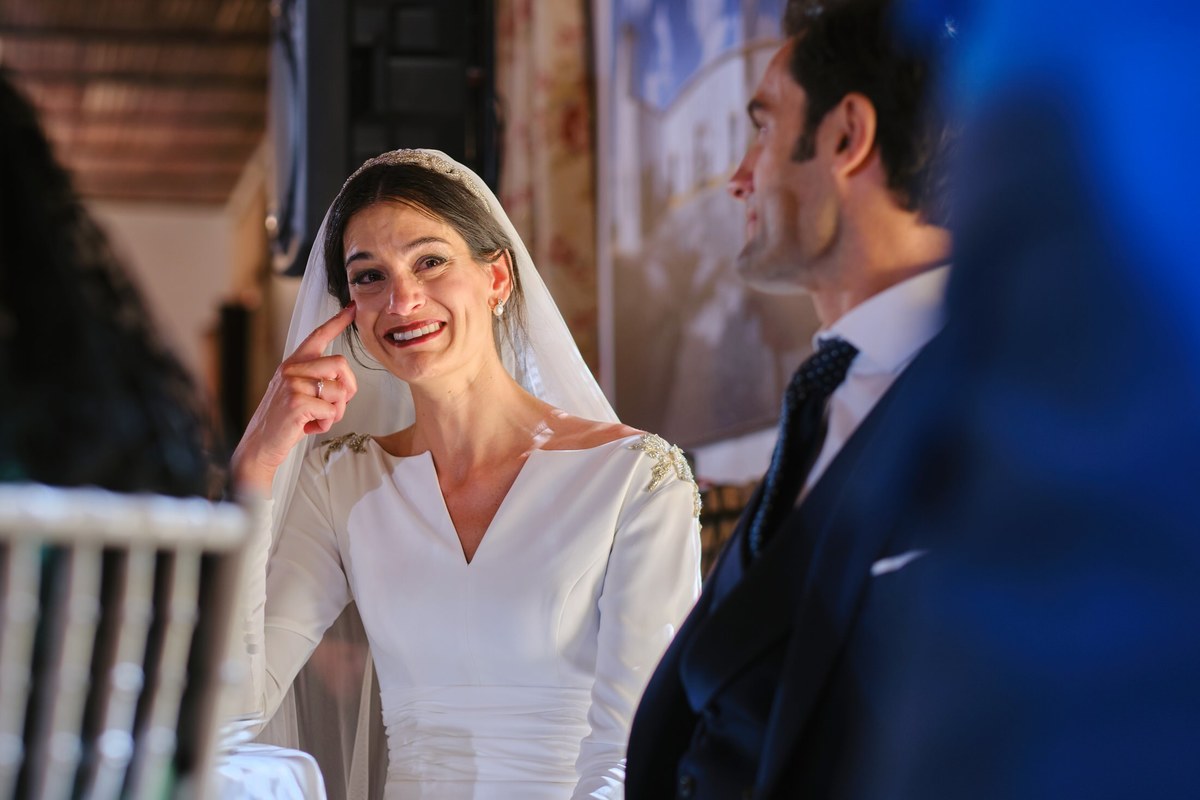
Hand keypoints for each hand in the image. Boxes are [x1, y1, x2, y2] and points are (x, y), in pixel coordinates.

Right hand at [232, 303, 358, 491]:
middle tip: (336, 406)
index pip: (317, 336)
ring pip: (339, 391)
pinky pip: (331, 411)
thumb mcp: (296, 393)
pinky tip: (310, 427)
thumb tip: (344, 382)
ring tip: (317, 418)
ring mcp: (293, 384)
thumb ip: (316, 380)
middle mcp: (291, 369)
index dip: (337, 321)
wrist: (260, 445)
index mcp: (293, 364)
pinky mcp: (297, 402)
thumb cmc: (283, 422)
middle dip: (348, 389)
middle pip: (341, 364)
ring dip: (336, 412)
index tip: (352, 309)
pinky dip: (326, 423)